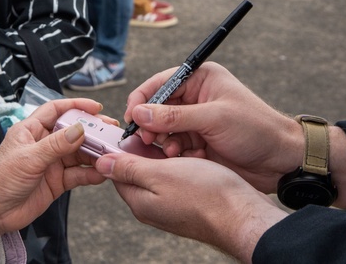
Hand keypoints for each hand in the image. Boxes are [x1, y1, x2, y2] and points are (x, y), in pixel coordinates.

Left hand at [0, 98, 107, 241]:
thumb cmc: (1, 180)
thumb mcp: (28, 159)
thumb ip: (55, 145)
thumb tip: (79, 129)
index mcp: (31, 130)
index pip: (56, 110)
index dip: (75, 105)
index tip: (96, 106)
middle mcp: (43, 143)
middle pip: (72, 131)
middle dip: (92, 130)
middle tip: (111, 131)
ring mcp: (52, 162)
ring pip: (79, 153)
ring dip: (95, 153)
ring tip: (111, 154)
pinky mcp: (58, 181)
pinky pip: (78, 174)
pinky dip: (91, 173)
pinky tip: (102, 174)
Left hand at [95, 150, 286, 259]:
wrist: (245, 216)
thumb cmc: (206, 195)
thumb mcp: (161, 174)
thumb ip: (129, 168)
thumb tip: (100, 164)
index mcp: (140, 201)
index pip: (117, 170)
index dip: (122, 147)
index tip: (131, 128)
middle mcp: (153, 207)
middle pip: (139, 170)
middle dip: (148, 149)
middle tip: (161, 132)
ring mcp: (172, 207)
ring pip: (161, 172)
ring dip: (169, 154)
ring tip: (182, 144)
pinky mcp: (190, 204)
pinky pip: (179, 178)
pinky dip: (184, 164)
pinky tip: (196, 155)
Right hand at [124, 62, 302, 192]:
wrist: (282, 160)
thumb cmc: (256, 129)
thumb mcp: (214, 119)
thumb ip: (174, 116)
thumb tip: (139, 113)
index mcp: (200, 79)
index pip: (160, 83)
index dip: (142, 100)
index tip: (131, 118)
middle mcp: (195, 97)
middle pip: (157, 108)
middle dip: (150, 125)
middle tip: (146, 141)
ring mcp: (196, 120)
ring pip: (164, 130)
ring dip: (164, 142)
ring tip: (172, 152)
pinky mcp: (199, 141)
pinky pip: (175, 146)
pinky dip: (176, 154)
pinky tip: (187, 159)